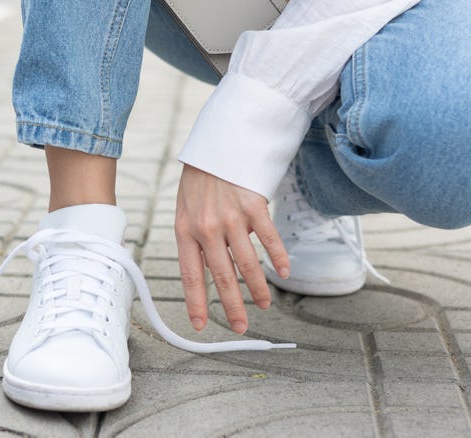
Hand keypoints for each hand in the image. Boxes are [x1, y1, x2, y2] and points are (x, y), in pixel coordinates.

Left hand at [174, 164, 289, 333]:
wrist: (216, 143)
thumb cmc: (199, 179)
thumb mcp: (186, 209)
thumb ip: (196, 239)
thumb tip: (212, 268)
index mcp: (185, 230)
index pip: (191, 275)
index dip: (196, 302)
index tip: (200, 324)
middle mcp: (207, 228)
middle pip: (223, 276)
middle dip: (232, 306)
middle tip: (240, 327)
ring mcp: (231, 217)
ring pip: (247, 263)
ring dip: (258, 288)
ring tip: (263, 305)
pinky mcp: (253, 206)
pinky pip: (268, 238)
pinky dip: (278, 257)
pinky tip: (285, 272)